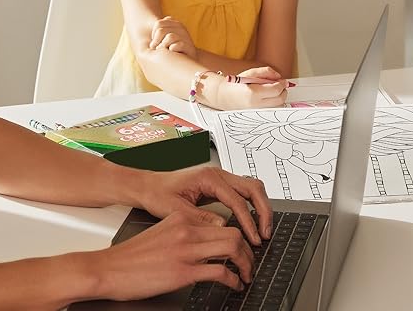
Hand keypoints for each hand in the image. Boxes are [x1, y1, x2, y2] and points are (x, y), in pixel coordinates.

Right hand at [87, 208, 254, 299]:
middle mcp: (186, 230)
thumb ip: (184, 233)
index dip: (237, 236)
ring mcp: (186, 250)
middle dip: (247, 250)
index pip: (221, 222)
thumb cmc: (130, 257)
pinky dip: (233, 279)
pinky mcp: (183, 271)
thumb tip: (205, 245)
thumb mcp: (161, 233)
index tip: (241, 247)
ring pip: (232, 248)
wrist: (107, 269)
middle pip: (233, 232)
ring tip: (246, 273)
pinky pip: (220, 272)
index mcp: (181, 218)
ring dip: (245, 263)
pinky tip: (234, 284)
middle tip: (249, 262)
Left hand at [135, 166, 273, 244]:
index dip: (248, 221)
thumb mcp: (176, 210)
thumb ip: (201, 219)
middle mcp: (217, 174)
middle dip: (263, 211)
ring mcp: (220, 178)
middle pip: (253, 188)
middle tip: (265, 233)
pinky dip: (251, 206)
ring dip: (260, 208)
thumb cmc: (156, 194)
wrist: (147, 186)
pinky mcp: (219, 185)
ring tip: (262, 229)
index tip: (253, 238)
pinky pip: (243, 192)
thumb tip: (223, 228)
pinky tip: (251, 222)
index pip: (237, 200)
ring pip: (252, 188)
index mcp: (208, 178)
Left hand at [149, 16, 195, 56]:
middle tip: (155, 49)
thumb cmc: (173, 49)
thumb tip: (151, 36)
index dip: (153, 33)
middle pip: (162, 30)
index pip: (159, 23)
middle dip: (156, 41)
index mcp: (175, 23)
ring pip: (170, 37)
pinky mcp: (189, 47)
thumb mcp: (164, 38)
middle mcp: (181, 28)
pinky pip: (176, 46)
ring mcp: (186, 37)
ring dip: (163, 46)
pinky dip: (171, 50)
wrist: (189, 61)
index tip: (154, 42)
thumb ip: (159, 32)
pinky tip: (171, 53)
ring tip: (162, 51)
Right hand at [210, 67, 287, 109]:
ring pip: (277, 106)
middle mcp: (255, 105)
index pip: (276, 90)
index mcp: (253, 93)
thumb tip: (278, 76)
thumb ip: (266, 72)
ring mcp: (257, 112)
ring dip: (279, 98)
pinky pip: (271, 110)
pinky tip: (268, 98)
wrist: (224, 96)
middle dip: (283, 91)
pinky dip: (274, 104)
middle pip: (279, 100)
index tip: (283, 81)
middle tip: (280, 85)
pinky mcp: (257, 116)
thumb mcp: (250, 73)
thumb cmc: (236, 84)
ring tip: (273, 91)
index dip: (282, 84)